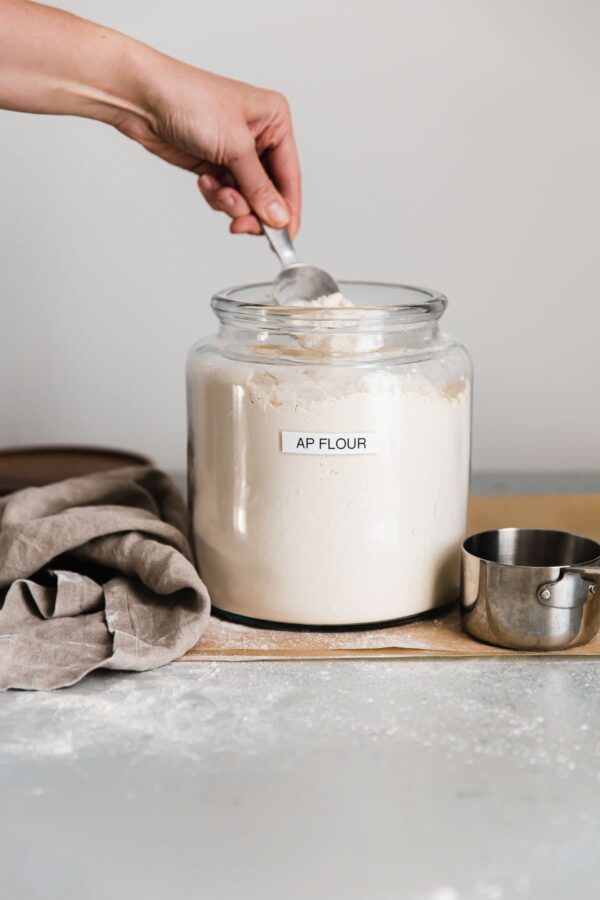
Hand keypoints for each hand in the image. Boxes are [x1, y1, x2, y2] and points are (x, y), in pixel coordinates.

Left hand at [113, 59, 300, 236]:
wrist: (143, 98)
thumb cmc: (189, 100)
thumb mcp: (235, 147)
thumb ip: (259, 187)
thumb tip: (280, 218)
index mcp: (274, 121)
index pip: (290, 176)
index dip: (288, 210)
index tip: (285, 238)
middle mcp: (259, 138)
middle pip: (269, 193)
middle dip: (253, 209)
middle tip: (240, 222)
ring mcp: (236, 154)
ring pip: (247, 199)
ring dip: (230, 203)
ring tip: (215, 189)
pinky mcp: (215, 165)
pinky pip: (226, 197)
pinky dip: (215, 196)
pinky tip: (204, 180)